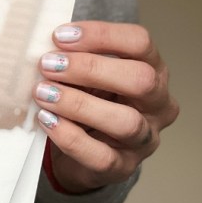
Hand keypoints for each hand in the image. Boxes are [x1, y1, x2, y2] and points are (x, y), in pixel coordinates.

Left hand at [34, 21, 178, 192]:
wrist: (80, 154)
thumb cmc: (87, 102)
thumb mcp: (87, 76)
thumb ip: (75, 58)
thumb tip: (43, 43)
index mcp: (154, 70)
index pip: (141, 42)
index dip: (101, 35)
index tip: (60, 36)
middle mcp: (158, 104)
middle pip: (140, 79)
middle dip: (89, 69)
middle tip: (49, 65)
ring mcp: (145, 139)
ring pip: (125, 121)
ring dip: (78, 103)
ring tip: (43, 92)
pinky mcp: (123, 167)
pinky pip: (100, 155)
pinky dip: (69, 136)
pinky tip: (46, 120)